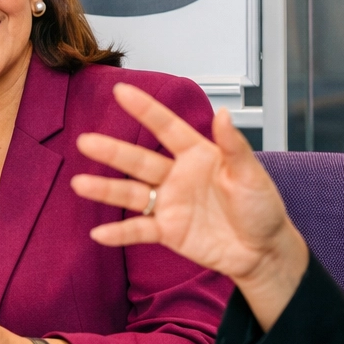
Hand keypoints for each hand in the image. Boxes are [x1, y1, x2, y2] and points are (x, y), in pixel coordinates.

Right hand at [71, 86, 308, 330]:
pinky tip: (100, 233)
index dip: (145, 109)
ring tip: (79, 184)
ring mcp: (170, 203)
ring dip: (106, 189)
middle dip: (112, 151)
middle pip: (139, 160)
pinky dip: (119, 232)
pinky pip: (139, 229)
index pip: (168, 128)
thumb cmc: (262, 210)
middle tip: (86, 141)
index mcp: (199, 155)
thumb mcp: (252, 176)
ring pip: (132, 193)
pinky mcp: (168, 230)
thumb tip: (224, 114)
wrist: (263, 252)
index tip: (121, 91)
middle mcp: (178, 176)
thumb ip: (235, 147)